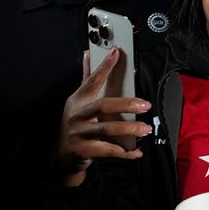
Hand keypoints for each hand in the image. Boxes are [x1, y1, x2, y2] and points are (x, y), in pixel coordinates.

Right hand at [55, 49, 151, 184]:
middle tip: (146, 106)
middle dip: (127, 104)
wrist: (62, 157)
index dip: (103, 66)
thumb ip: (86, 80)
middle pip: (103, 106)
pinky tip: (137, 152)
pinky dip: (124, 152)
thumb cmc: (76, 124)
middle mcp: (76, 115)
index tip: (115, 52)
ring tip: (146, 129)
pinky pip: (107, 151)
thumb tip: (87, 54)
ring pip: (106, 129)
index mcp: (78, 101)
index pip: (91, 80)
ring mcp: (78, 134)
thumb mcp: (78, 102)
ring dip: (129, 129)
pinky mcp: (82, 151)